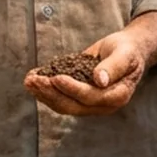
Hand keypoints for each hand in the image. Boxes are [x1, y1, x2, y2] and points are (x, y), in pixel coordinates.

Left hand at [23, 14, 156, 116]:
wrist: (127, 51)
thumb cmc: (127, 50)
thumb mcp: (125, 54)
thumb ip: (113, 67)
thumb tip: (99, 80)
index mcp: (117, 96)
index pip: (90, 97)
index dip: (72, 89)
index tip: (56, 77)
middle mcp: (102, 105)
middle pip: (73, 105)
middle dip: (51, 93)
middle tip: (34, 80)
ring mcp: (90, 104)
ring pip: (63, 105)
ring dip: (44, 94)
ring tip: (29, 80)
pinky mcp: (79, 98)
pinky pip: (60, 99)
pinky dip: (45, 91)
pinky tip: (33, 80)